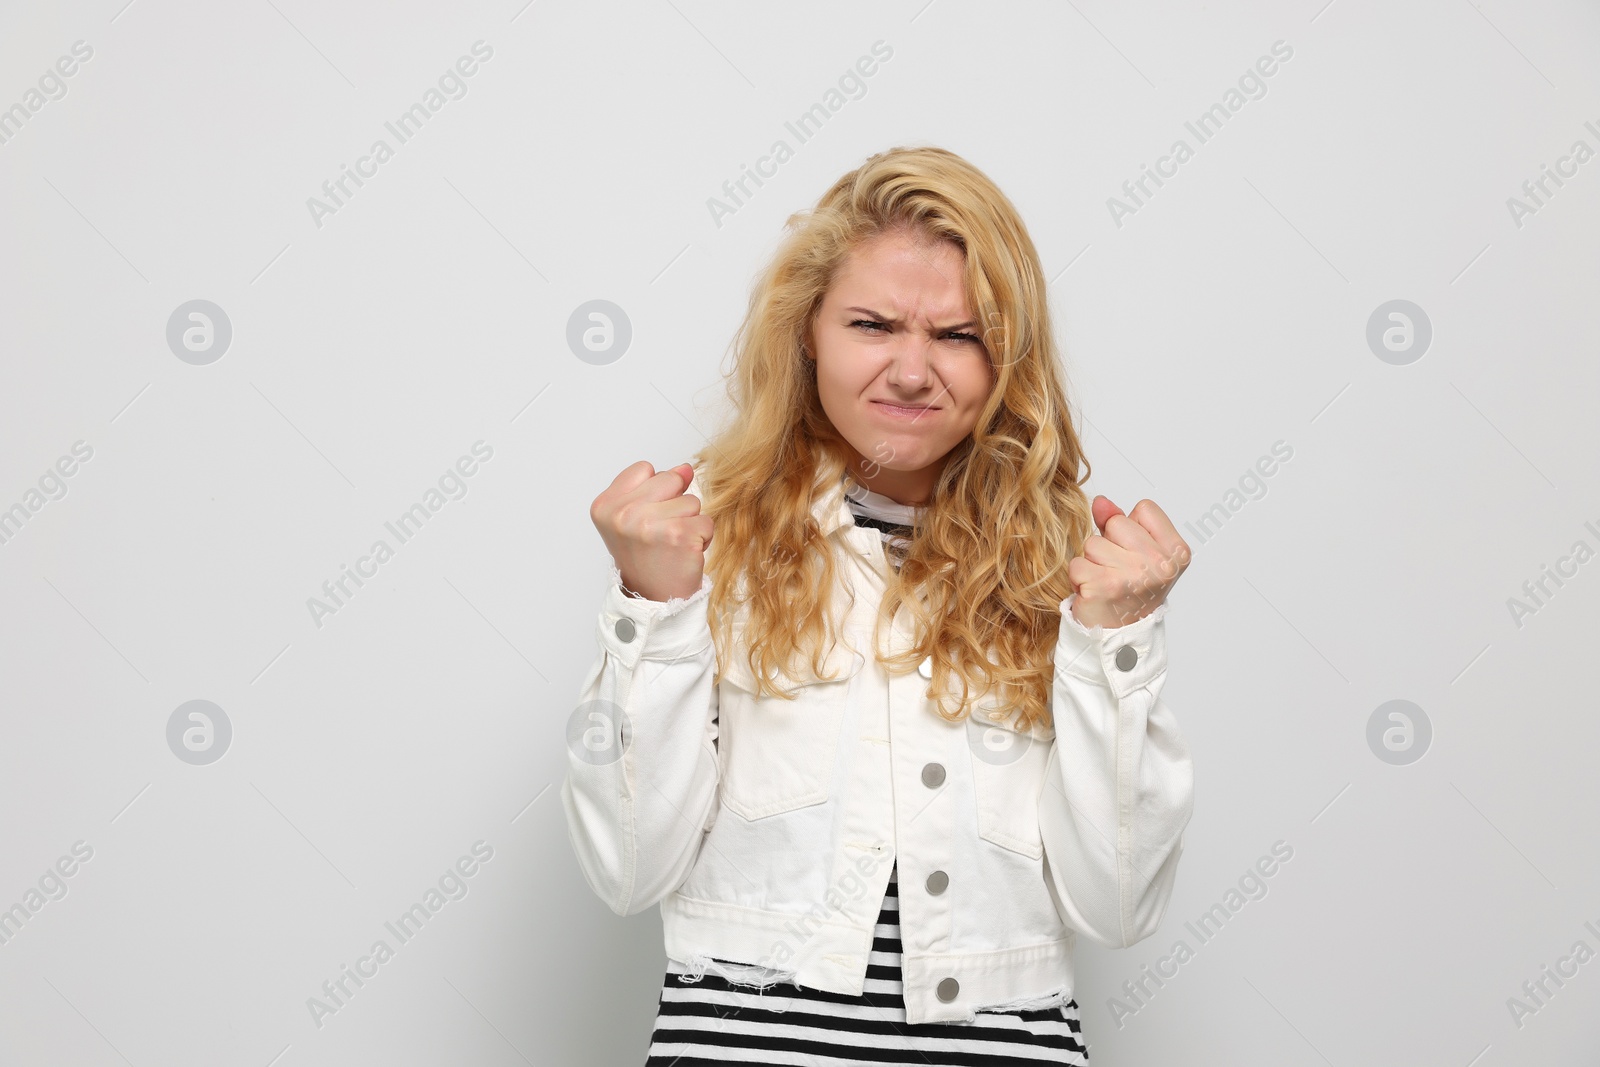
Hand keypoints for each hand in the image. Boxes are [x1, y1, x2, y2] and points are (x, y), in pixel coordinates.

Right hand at [591, 461, 713, 602]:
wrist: (652, 599)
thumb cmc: (644, 557)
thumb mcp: (634, 517)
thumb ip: (656, 485)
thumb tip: (685, 468)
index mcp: (606, 506)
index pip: (645, 469)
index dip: (654, 492)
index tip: (645, 518)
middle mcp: (623, 514)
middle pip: (671, 479)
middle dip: (674, 503)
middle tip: (661, 533)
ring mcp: (650, 524)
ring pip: (691, 501)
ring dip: (690, 522)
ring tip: (672, 544)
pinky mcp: (679, 536)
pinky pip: (706, 521)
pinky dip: (703, 538)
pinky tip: (685, 553)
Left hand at [1067, 495, 1189, 629]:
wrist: (1122, 636)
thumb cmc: (1131, 590)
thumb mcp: (1138, 551)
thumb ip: (1120, 520)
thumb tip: (1101, 502)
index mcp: (1176, 551)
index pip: (1145, 508)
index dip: (1133, 527)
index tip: (1137, 554)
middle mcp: (1160, 564)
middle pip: (1116, 523)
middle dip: (1109, 543)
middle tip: (1119, 570)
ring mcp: (1133, 576)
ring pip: (1093, 543)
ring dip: (1092, 562)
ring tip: (1106, 581)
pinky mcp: (1104, 587)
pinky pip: (1077, 564)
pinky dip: (1079, 578)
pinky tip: (1094, 592)